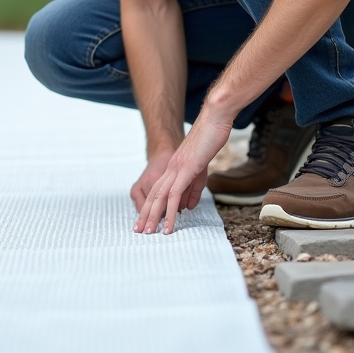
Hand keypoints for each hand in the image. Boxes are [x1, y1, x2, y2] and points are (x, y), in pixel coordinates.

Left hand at [133, 107, 233, 234]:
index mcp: (174, 168)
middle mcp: (171, 169)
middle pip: (153, 196)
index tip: (145, 220)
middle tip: (139, 231)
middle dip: (145, 214)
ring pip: (160, 198)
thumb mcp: (202, 169)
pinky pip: (174, 195)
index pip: (158, 190)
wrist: (214, 119)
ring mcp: (176, 169)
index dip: (150, 206)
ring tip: (149, 233)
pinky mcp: (186, 169)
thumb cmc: (210, 139)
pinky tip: (168, 225)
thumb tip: (187, 207)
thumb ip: (193, 188)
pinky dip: (169, 212)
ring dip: (154, 217)